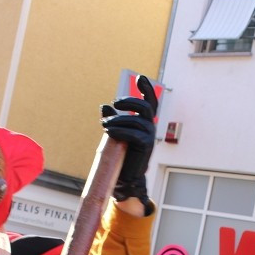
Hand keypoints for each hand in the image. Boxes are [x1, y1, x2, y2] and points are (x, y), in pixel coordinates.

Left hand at [102, 75, 156, 209]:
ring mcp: (150, 136)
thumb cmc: (120, 154)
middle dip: (130, 101)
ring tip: (104, 125)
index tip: (140, 77)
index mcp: (144, 122)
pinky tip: (109, 132)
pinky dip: (119, 130)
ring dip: (118, 120)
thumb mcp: (115, 132)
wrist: (126, 176)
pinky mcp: (146, 146)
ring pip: (136, 119)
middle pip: (144, 106)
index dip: (146, 89)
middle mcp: (149, 127)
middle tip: (115, 104)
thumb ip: (113, 119)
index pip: (150, 102)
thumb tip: (105, 106)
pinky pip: (133, 133)